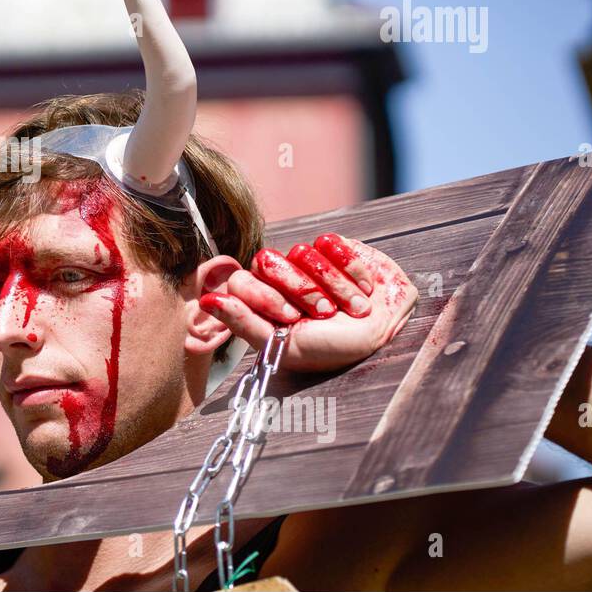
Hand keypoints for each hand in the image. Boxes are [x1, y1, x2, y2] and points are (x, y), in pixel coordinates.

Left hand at [200, 233, 416, 372]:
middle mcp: (281, 277)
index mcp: (261, 299)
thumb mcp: (286, 345)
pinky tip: (364, 289)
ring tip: (351, 309)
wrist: (386, 337)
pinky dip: (351, 270)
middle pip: (268, 260)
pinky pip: (332, 242)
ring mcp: (309, 260)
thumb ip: (243, 323)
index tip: (291, 318)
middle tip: (322, 313)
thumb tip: (205, 299)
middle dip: (300, 290)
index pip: (241, 279)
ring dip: (333, 287)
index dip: (265, 296)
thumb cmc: (332, 349)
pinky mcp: (338, 247)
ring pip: (303, 252)